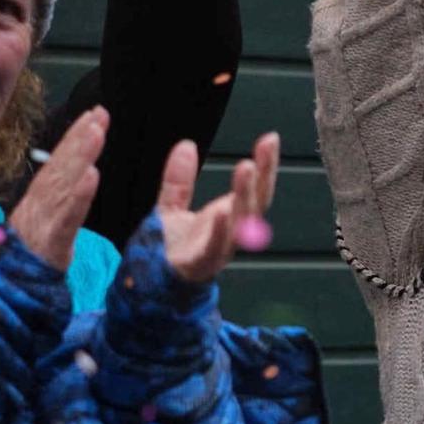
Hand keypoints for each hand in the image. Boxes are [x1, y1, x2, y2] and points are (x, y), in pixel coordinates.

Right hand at [7, 108, 106, 270]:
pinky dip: (79, 195)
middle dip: (80, 136)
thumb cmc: (32, 259)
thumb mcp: (45, 225)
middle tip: (99, 113)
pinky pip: (67, 217)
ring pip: (64, 183)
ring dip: (81, 155)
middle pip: (61, 166)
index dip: (75, 138)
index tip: (93, 115)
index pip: (59, 164)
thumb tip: (74, 177)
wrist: (9, 293)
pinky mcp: (51, 242)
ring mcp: (43, 221)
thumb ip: (57, 202)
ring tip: (96, 132)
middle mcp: (39, 205)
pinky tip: (92, 176)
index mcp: (39, 201)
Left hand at [156, 131, 280, 283]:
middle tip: (266, 145)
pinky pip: (214, 246)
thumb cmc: (170, 250)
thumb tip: (185, 145)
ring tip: (246, 167)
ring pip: (240, 220)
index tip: (270, 138)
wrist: (153, 285)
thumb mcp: (171, 207)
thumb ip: (178, 180)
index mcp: (229, 217)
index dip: (266, 164)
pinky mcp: (201, 264)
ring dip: (245, 194)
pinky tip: (222, 211)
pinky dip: (220, 230)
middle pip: (256, 201)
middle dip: (264, 174)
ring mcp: (219, 249)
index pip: (256, 188)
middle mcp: (232, 233)